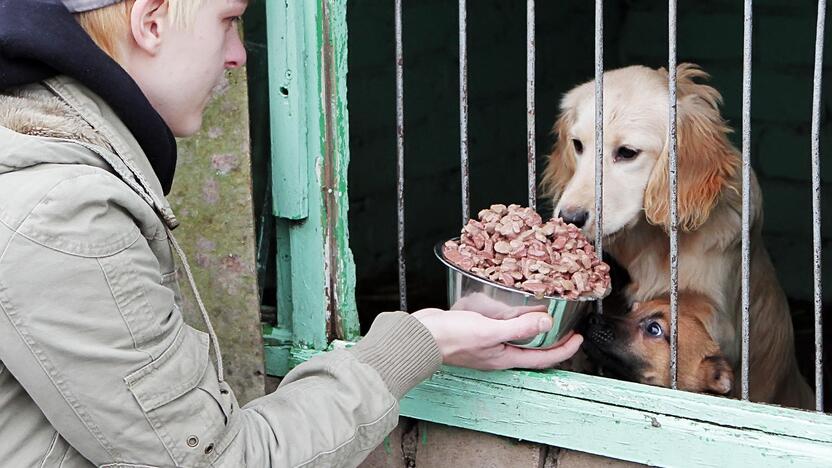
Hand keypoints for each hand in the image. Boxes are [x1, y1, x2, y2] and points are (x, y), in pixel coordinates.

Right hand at [412, 304, 582, 369]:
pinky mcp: (476, 331)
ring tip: (543, 311)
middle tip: (565, 323)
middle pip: (533, 349)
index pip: (543, 358)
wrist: (420, 336)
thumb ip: (519, 328)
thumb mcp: (489, 331)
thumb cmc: (451, 338)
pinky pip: (502, 326)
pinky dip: (511, 317)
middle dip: (551, 337)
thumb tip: (547, 324)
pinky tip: (509, 305)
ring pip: (517, 337)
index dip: (564, 349)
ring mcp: (487, 343)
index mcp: (505, 358)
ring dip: (532, 326)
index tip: (578, 337)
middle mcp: (498, 353)